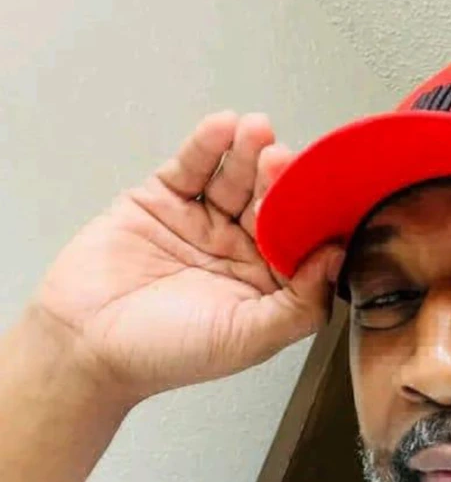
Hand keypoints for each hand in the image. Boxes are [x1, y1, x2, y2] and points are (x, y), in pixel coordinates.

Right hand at [33, 112, 342, 400]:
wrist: (84, 345)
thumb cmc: (168, 353)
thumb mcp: (249, 338)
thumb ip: (299, 304)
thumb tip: (336, 258)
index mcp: (270, 283)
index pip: (302, 240)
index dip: (310, 216)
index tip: (316, 194)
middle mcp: (242, 249)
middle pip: (270, 201)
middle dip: (278, 177)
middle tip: (280, 157)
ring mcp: (204, 221)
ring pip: (235, 178)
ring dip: (248, 152)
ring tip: (256, 130)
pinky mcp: (164, 200)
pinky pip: (192, 166)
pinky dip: (207, 145)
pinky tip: (223, 128)